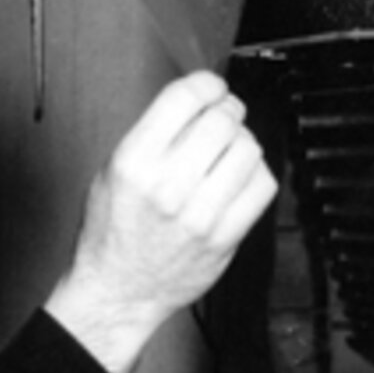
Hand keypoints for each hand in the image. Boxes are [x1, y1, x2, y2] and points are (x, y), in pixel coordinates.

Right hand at [45, 71, 277, 372]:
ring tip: (229, 148)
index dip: (205, 83)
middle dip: (227, 109)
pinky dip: (256, 172)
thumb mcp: (111, 171)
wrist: (119, 289)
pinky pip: (262, 186)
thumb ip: (151, 136)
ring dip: (243, 140)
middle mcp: (167, 185)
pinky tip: (238, 176)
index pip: (183, 99)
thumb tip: (194, 103)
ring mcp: (200, 213)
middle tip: (224, 114)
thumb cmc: (111, 231)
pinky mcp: (225, 236)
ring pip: (248, 150)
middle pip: (221, 120)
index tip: (211, 86)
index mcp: (134, 162)